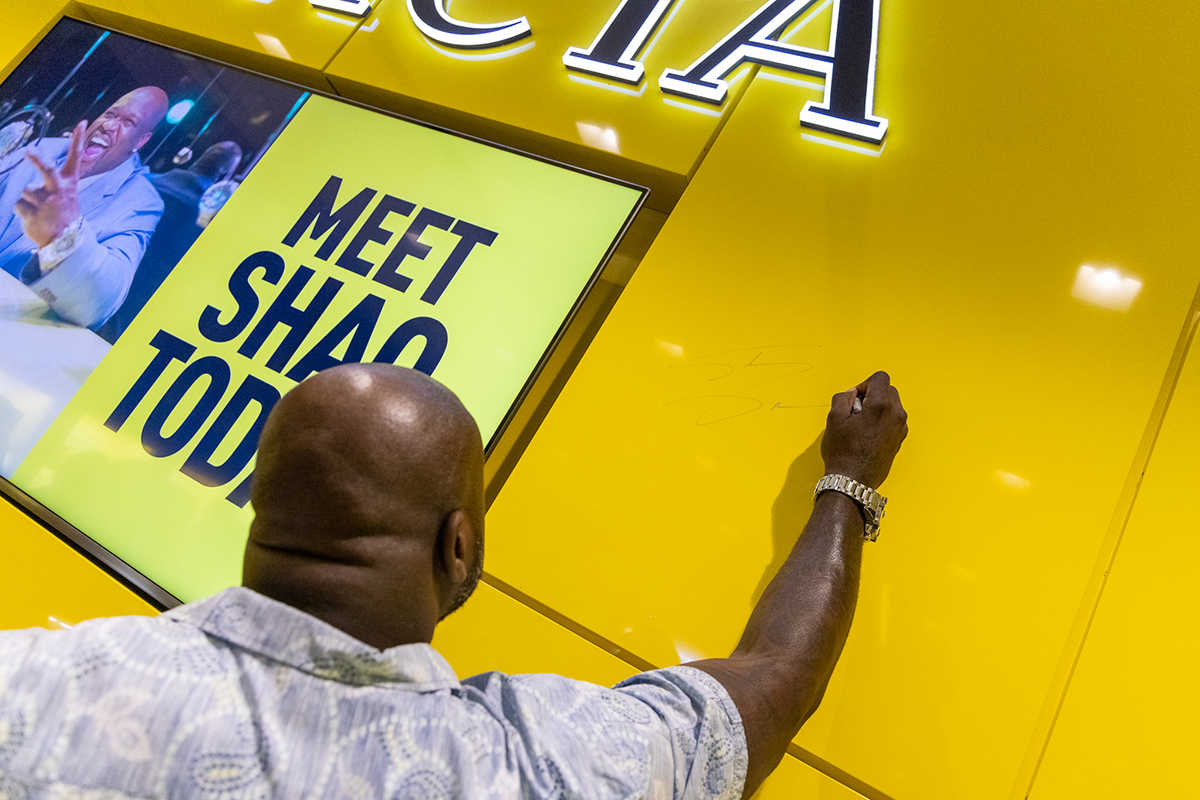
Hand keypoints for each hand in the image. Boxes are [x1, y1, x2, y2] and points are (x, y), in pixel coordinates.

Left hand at [14, 121, 84, 247]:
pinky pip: (19, 205)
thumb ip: (56, 183)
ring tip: (39, 212)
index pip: (75, 158)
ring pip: (25, 191)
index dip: (78, 140)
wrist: (65, 242)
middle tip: (29, 152)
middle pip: (47, 169)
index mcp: (68, 185)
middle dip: (38, 160)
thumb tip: (44, 170)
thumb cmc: (63, 215)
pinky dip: (23, 211)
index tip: (81, 123)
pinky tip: (34, 218)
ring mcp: (45, 203)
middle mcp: (58, 191)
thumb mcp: (66, 197)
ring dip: (28, 200)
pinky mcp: (32, 214)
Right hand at [821, 371, 907, 488]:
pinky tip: (867, 436)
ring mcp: (900, 428)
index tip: (855, 400)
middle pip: (888, 390)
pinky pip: (893, 420)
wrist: (853, 481)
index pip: (880, 378)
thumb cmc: (843, 452)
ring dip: (877, 408)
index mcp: (882, 405)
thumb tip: (854, 395)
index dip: (863, 384)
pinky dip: (882, 421)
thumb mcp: (834, 417)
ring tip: (860, 426)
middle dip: (872, 395)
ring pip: (892, 405)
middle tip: (856, 412)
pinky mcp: (899, 440)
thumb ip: (844, 397)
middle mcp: (896, 415)